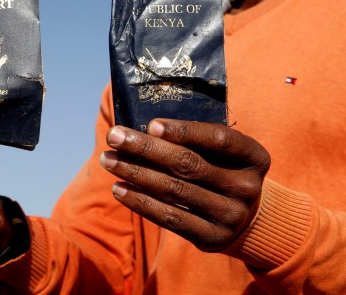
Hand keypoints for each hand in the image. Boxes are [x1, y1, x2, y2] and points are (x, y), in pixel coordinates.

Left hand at [100, 119, 270, 251]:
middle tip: (114, 136)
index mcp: (254, 157)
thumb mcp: (222, 152)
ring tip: (108, 160)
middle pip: (188, 164)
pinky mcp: (211, 237)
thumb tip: (144, 129)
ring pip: (173, 190)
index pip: (218, 139)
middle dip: (145, 148)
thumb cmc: (222, 170)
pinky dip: (140, 202)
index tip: (151, 124)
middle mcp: (246, 187)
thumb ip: (195, 139)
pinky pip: (169, 218)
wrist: (247, 217)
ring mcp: (230, 216)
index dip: (184, 131)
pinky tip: (118, 188)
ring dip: (134, 173)